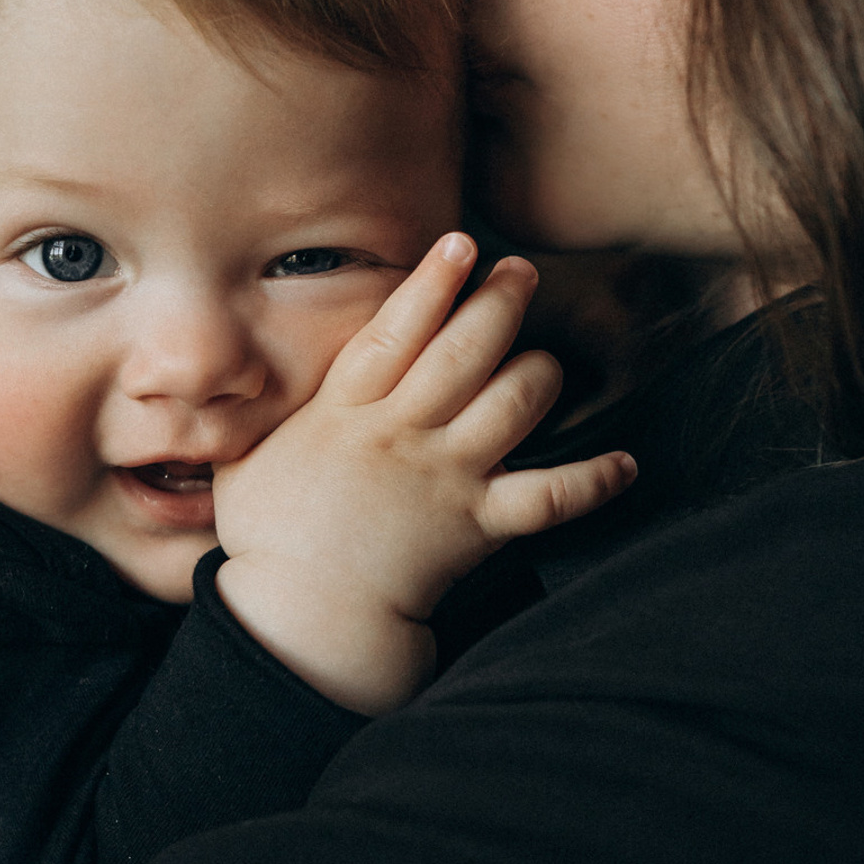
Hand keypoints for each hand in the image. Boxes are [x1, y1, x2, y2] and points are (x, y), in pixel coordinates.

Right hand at [212, 234, 633, 714]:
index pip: (394, 330)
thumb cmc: (265, 543)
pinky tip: (625, 465)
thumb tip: (238, 383)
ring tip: (545, 359)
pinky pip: (552, 497)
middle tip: (522, 272)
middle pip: (465, 351)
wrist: (303, 618)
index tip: (458, 244)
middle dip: (500, 303)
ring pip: (514, 404)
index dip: (430, 283)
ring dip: (540, 373)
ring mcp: (446, 476)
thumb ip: (258, 419)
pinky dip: (594, 481)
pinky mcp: (479, 524)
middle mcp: (403, 433)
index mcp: (344, 413)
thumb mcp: (241, 463)